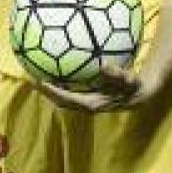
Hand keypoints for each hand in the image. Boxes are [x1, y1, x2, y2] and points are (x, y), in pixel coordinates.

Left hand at [34, 63, 153, 113]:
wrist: (140, 96)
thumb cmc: (134, 87)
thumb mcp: (130, 80)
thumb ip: (117, 75)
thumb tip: (104, 67)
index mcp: (92, 103)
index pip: (67, 99)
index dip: (53, 92)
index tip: (40, 82)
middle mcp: (87, 105)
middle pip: (61, 101)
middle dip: (46, 92)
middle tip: (32, 79)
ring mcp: (87, 103)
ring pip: (64, 99)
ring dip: (51, 90)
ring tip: (38, 76)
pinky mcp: (89, 98)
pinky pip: (71, 92)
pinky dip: (61, 85)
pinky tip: (57, 70)